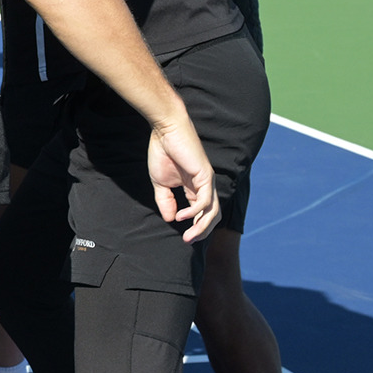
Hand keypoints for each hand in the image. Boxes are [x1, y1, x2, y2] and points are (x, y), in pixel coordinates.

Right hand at [148, 112, 220, 243]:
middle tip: (189, 242)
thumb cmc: (163, 152)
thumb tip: (170, 219)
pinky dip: (194, 212)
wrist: (165, 131)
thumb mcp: (160, 182)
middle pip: (212, 215)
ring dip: (201, 227)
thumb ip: (165, 200)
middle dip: (202, 231)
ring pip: (212, 211)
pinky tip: (181, 216)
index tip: (185, 239)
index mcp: (195, 188)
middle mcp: (205, 186)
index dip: (196, 227)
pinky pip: (204, 200)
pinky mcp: (205, 176)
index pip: (202, 213)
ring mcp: (207, 182)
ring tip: (188, 237)